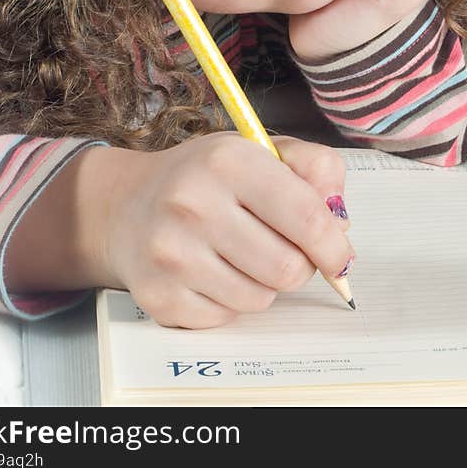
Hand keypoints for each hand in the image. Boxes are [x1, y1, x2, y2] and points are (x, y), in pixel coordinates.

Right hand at [92, 133, 353, 328]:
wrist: (127, 205)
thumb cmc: (207, 177)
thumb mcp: (262, 150)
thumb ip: (316, 169)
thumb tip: (340, 220)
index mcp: (229, 161)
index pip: (306, 218)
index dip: (334, 245)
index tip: (340, 256)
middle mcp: (194, 204)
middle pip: (288, 268)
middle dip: (300, 265)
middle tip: (286, 249)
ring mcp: (172, 254)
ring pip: (261, 298)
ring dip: (265, 283)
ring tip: (243, 254)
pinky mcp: (159, 296)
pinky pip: (227, 317)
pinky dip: (231, 300)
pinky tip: (214, 271)